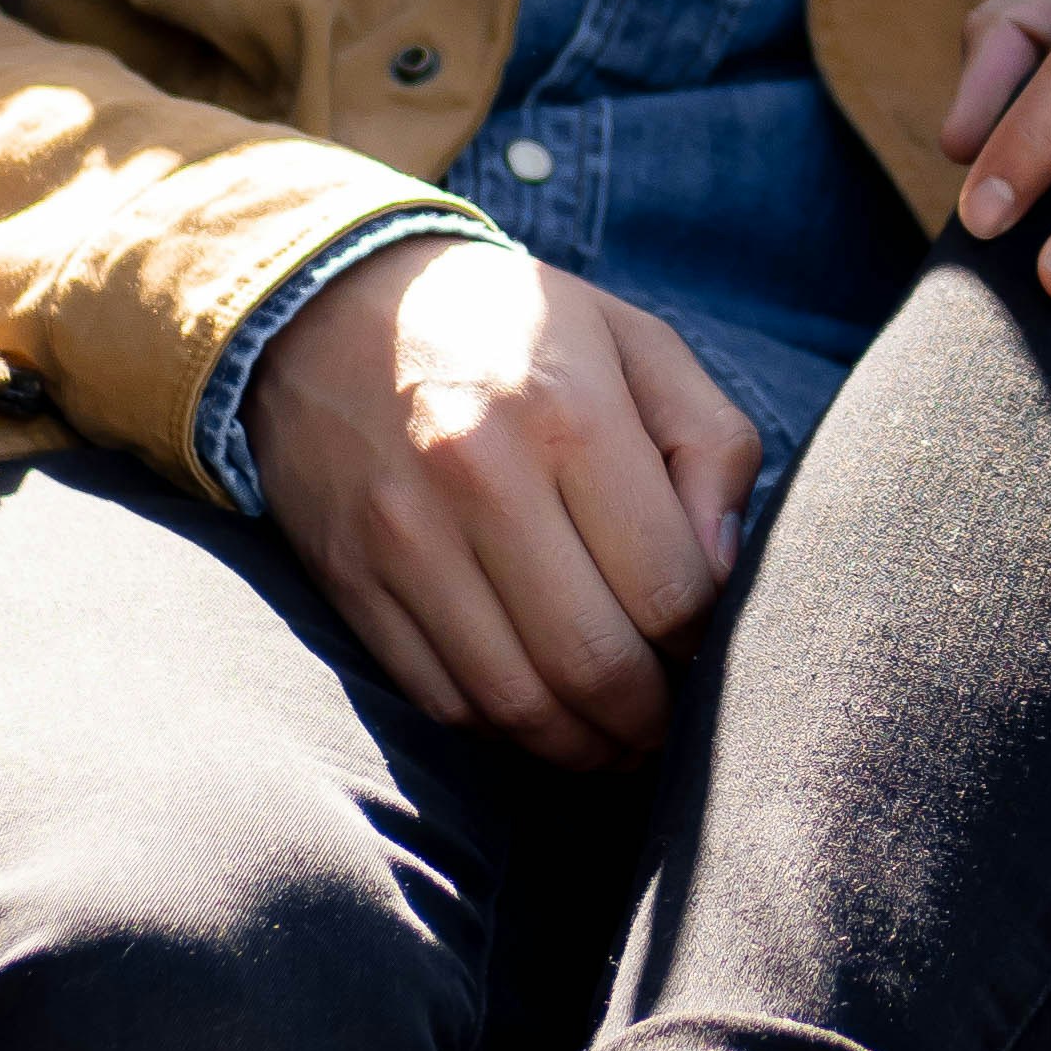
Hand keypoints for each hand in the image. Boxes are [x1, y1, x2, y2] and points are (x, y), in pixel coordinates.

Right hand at [248, 236, 760, 768]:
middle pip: (594, 662)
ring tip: (620, 739)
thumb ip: (711, 447)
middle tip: (674, 720)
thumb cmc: (513, 328)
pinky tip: (543, 717)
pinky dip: (504, 732)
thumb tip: (724, 575)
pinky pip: (441, 699)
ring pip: (515, 703)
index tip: (711, 648)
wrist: (327, 302)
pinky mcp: (351, 581)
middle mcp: (480, 479)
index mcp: (570, 414)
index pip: (668, 587)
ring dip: (584, 747)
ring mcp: (404, 539)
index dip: (705, 645)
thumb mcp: (636, 342)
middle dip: (651, 719)